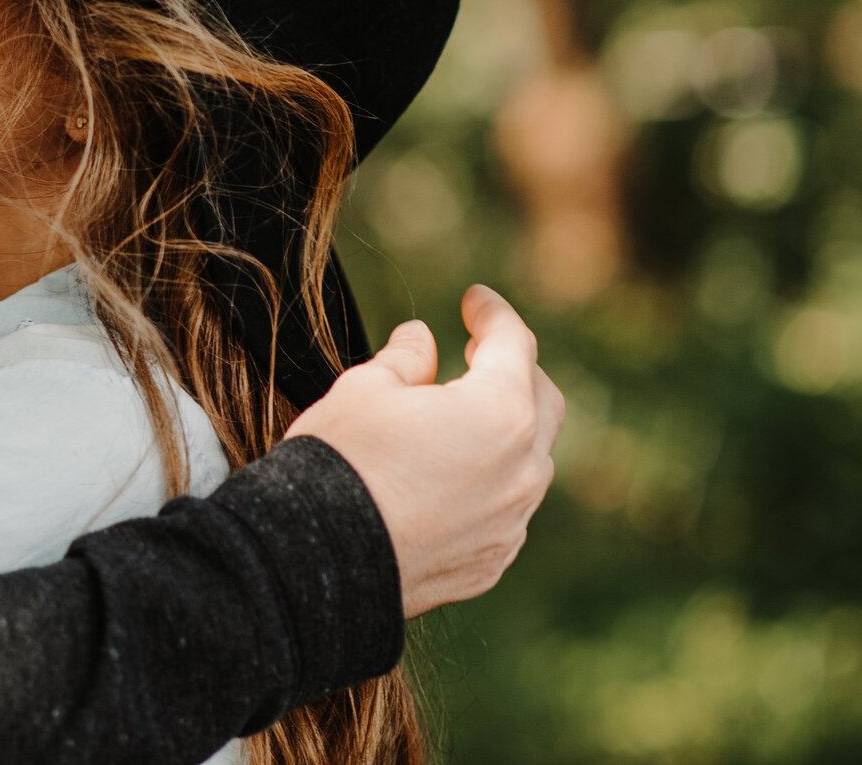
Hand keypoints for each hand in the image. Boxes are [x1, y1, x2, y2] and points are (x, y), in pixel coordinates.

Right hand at [285, 284, 564, 616]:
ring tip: (453, 419)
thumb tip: (423, 341)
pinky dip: (486, 484)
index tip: (475, 299)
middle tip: (476, 352)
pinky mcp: (491, 563)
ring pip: (527, 462)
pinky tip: (446, 479)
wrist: (319, 561)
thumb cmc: (341, 461)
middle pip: (542, 401)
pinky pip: (504, 511)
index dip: (492, 314)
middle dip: (514, 370)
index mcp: (500, 413)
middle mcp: (523, 470)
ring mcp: (512, 523)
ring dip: (501, 432)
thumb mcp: (364, 388)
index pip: (514, 344)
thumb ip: (405, 359)